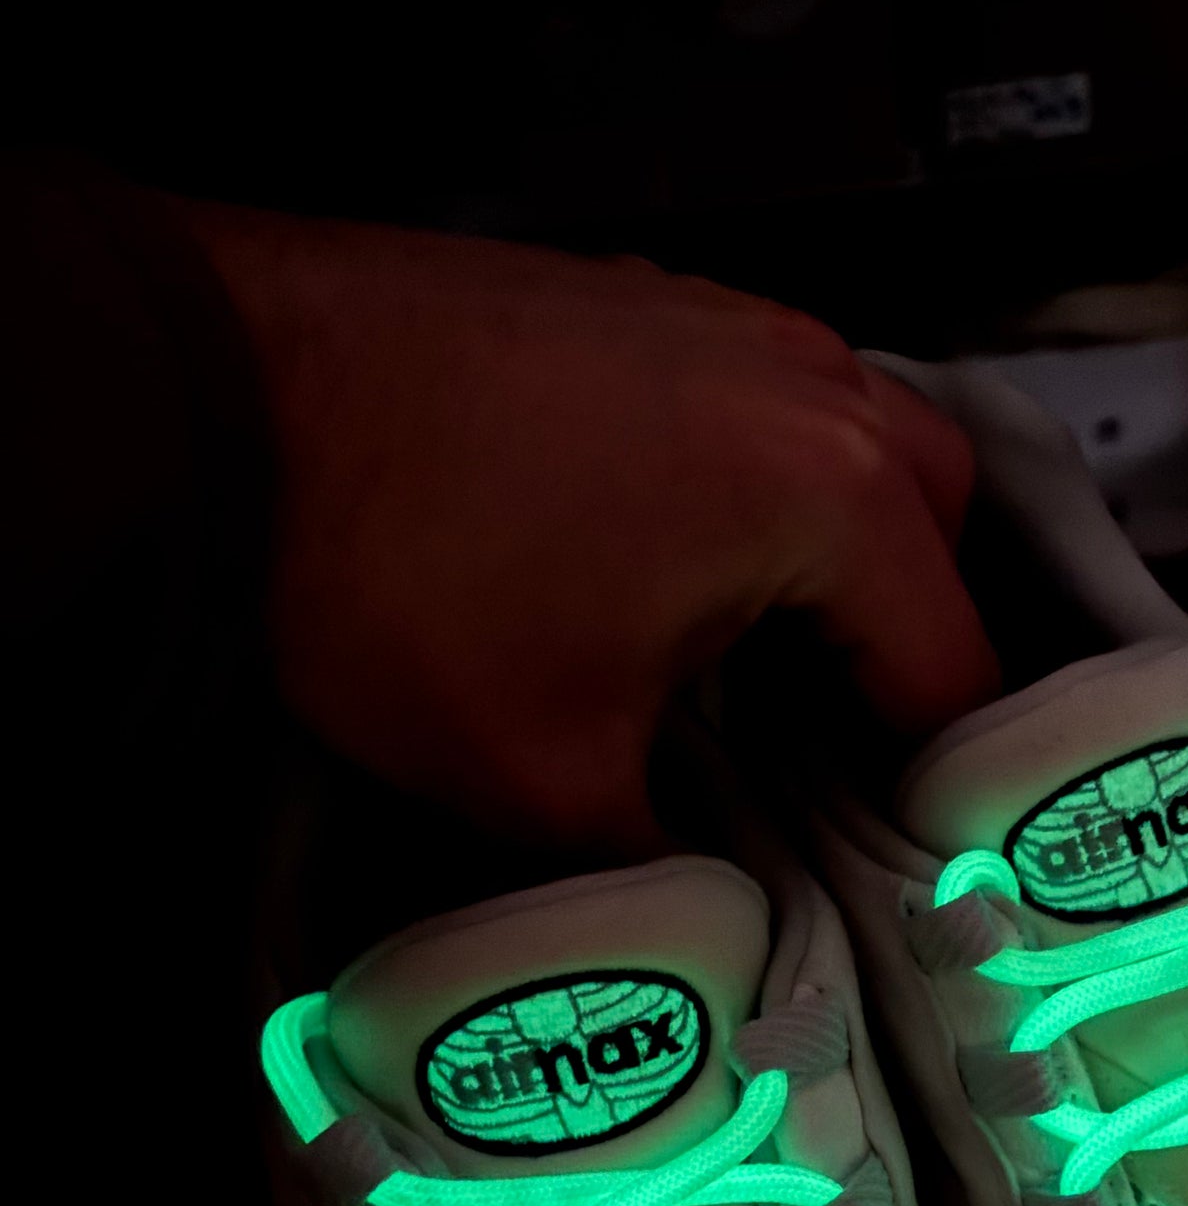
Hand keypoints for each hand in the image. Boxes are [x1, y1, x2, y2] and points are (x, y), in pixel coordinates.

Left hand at [179, 203, 998, 852]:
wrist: (219, 394)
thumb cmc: (401, 578)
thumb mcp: (547, 783)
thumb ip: (671, 861)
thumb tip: (717, 906)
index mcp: (836, 492)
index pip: (951, 667)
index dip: (929, 785)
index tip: (891, 854)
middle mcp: (816, 380)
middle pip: (936, 537)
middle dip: (900, 648)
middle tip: (826, 751)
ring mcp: (728, 320)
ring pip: (853, 453)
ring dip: (832, 561)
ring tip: (748, 662)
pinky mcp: (645, 299)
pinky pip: (759, 404)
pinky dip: (752, 488)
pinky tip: (664, 562)